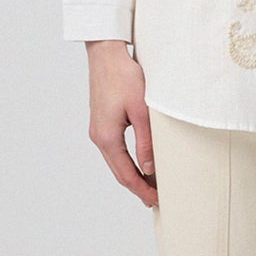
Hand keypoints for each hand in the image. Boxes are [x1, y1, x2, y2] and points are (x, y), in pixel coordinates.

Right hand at [85, 40, 158, 207]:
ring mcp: (98, 130)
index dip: (142, 190)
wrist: (106, 54)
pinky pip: (114, 151)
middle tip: (156, 200)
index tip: (157, 200)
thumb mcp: (141, 110)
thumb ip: (146, 141)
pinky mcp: (102, 123)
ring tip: (150, 186)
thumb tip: (150, 168)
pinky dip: (127, 162)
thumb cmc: (124, 77)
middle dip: (137, 188)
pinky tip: (139, 164)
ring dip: (132, 175)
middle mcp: (99, 137)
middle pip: (119, 172)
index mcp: (107, 137)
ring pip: (116, 162)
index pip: (126, 174)